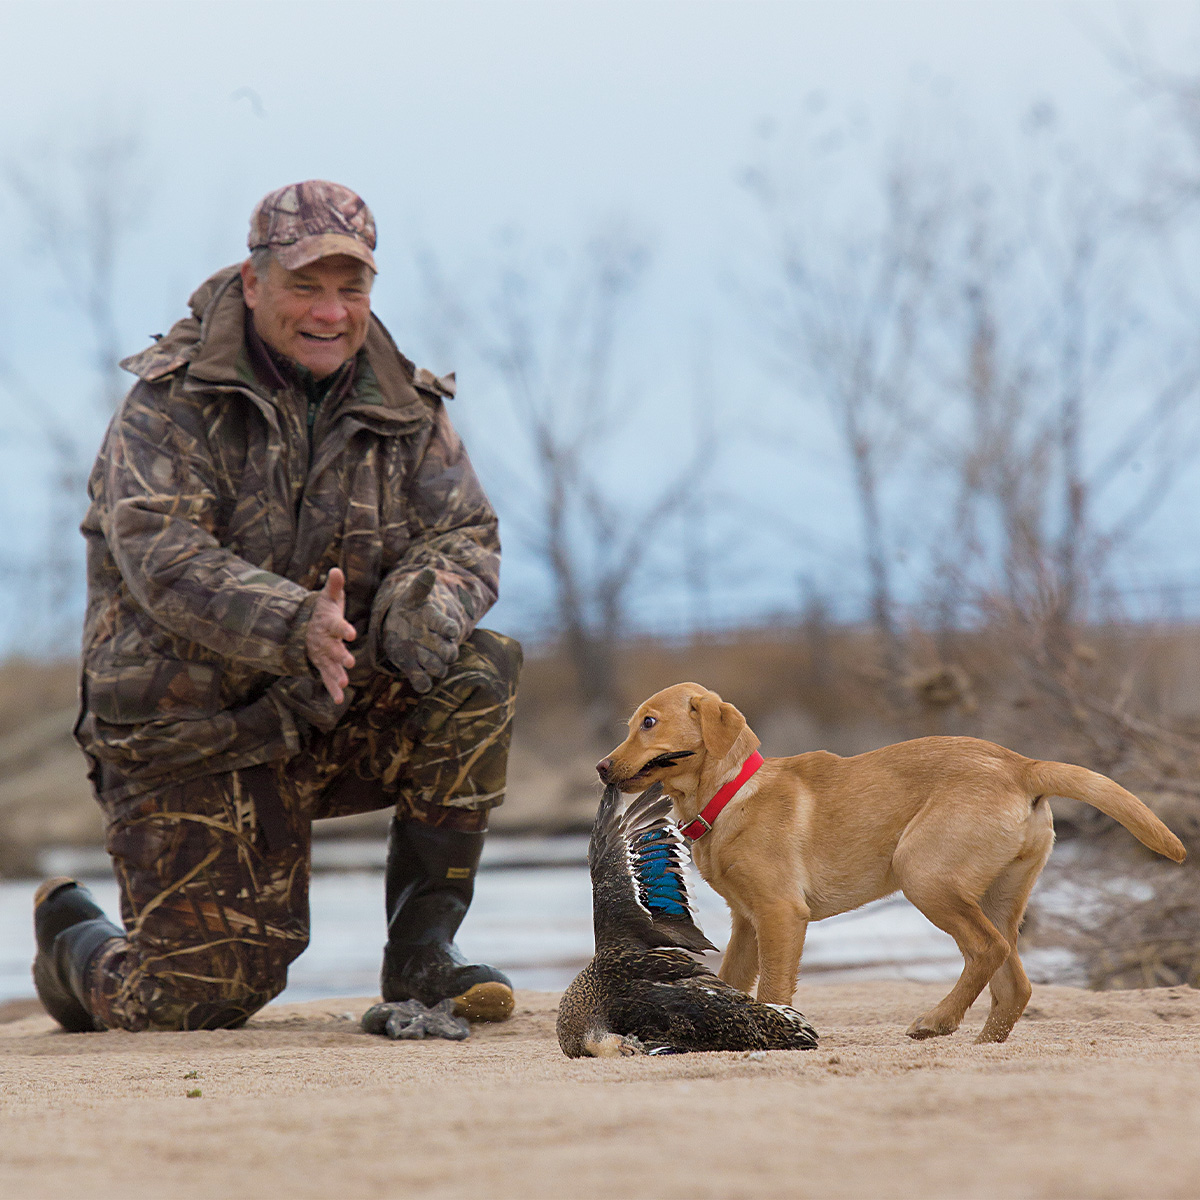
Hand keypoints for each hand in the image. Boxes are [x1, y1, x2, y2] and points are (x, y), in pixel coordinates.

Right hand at [306, 567, 356, 702]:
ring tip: (344, 683)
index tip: (351, 633)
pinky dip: (331, 689)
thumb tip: (336, 569)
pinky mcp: (323, 665)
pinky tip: (338, 700)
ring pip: (329, 666)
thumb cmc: (323, 611)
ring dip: (335, 675)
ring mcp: (322, 655)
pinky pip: (326, 678)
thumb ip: (334, 585)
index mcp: (328, 623)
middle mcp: (324, 641)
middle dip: (340, 656)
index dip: (343, 628)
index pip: (336, 625)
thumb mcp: (329, 597)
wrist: (305, 627)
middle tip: (349, 663)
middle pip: (331, 649)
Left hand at [382, 568, 464, 693]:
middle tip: (430, 646)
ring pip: (440, 669)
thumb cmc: (409, 609)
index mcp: (437, 623)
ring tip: (419, 655)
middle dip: (444, 652)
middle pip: (450, 653)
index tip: (451, 630)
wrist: (399, 625)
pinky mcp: (415, 669)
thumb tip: (428, 571)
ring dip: (432, 665)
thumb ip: (420, 587)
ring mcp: (427, 657)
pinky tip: (416, 676)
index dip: (451, 629)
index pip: (449, 627)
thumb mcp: (411, 597)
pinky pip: (423, 683)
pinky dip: (421, 682)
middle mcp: (436, 642)